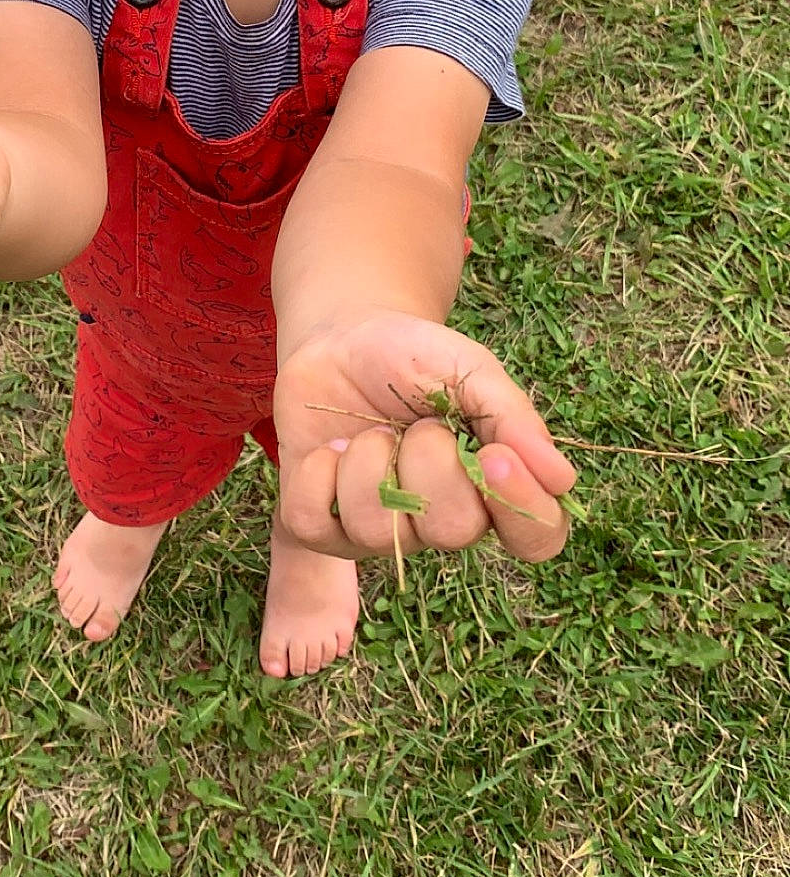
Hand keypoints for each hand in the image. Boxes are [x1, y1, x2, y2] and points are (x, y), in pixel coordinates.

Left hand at [273, 311, 575, 564]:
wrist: (343, 338)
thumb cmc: (415, 358)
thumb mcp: (470, 370)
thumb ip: (512, 419)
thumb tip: (560, 478)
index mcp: (492, 488)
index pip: (536, 537)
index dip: (522, 510)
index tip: (495, 456)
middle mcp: (441, 521)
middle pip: (454, 532)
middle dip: (430, 463)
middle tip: (417, 424)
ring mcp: (381, 530)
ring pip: (378, 531)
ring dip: (368, 464)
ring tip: (370, 430)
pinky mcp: (321, 526)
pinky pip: (316, 526)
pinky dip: (317, 477)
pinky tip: (329, 449)